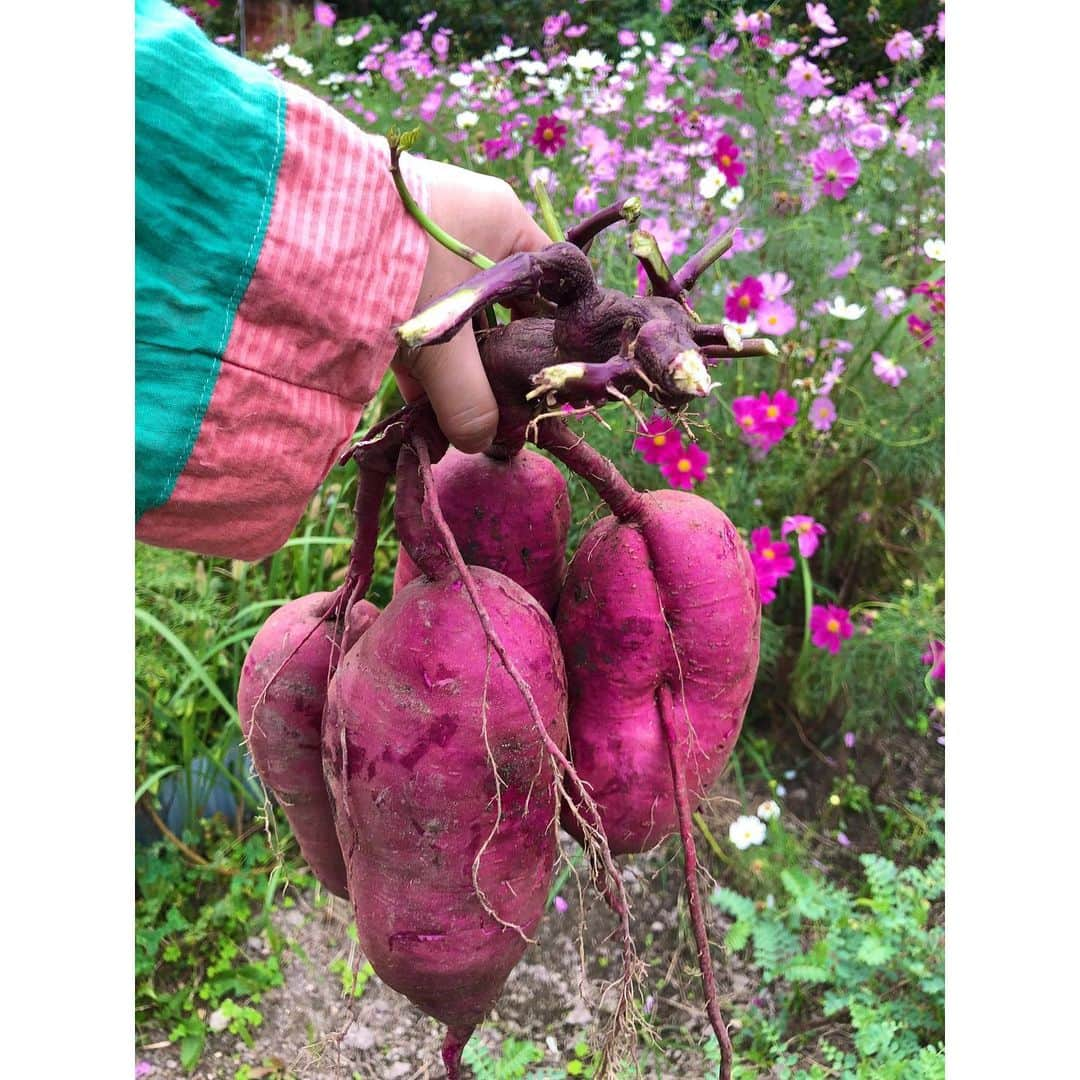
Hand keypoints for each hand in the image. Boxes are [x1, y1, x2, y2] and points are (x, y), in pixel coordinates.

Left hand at [391, 157, 550, 452]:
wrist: (295, 221)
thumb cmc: (396, 265)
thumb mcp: (441, 341)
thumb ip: (468, 397)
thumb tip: (480, 440)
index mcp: (503, 220)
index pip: (549, 282)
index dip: (551, 332)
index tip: (543, 378)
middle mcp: (468, 220)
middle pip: (498, 304)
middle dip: (492, 359)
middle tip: (495, 404)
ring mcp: (422, 237)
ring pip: (453, 313)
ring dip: (451, 363)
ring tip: (453, 411)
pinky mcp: (383, 255)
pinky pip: (415, 311)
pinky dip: (417, 351)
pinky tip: (418, 398)